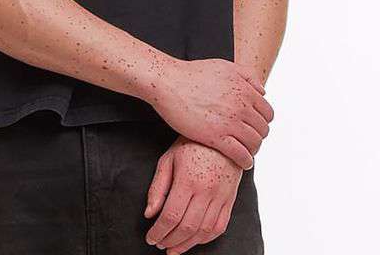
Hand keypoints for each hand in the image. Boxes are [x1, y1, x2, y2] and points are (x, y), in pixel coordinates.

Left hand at [143, 135, 242, 252]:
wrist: (223, 135)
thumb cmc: (192, 143)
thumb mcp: (169, 158)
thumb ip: (158, 186)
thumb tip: (149, 214)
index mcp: (188, 180)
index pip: (171, 216)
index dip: (158, 232)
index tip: (150, 238)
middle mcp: (206, 191)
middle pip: (186, 228)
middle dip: (169, 241)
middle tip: (159, 244)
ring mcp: (221, 197)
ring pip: (203, 232)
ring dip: (186, 245)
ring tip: (173, 248)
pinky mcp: (230, 200)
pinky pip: (219, 227)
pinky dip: (205, 239)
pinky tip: (194, 240)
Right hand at [150, 58, 272, 169]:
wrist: (169, 82)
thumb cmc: (193, 74)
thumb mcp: (225, 66)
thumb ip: (247, 76)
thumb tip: (262, 91)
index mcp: (244, 90)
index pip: (267, 113)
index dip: (262, 121)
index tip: (254, 126)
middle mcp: (241, 106)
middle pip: (263, 129)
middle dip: (258, 135)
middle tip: (248, 139)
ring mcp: (229, 122)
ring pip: (254, 143)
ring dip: (253, 149)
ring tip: (246, 151)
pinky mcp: (216, 137)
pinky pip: (241, 155)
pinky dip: (246, 161)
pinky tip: (242, 162)